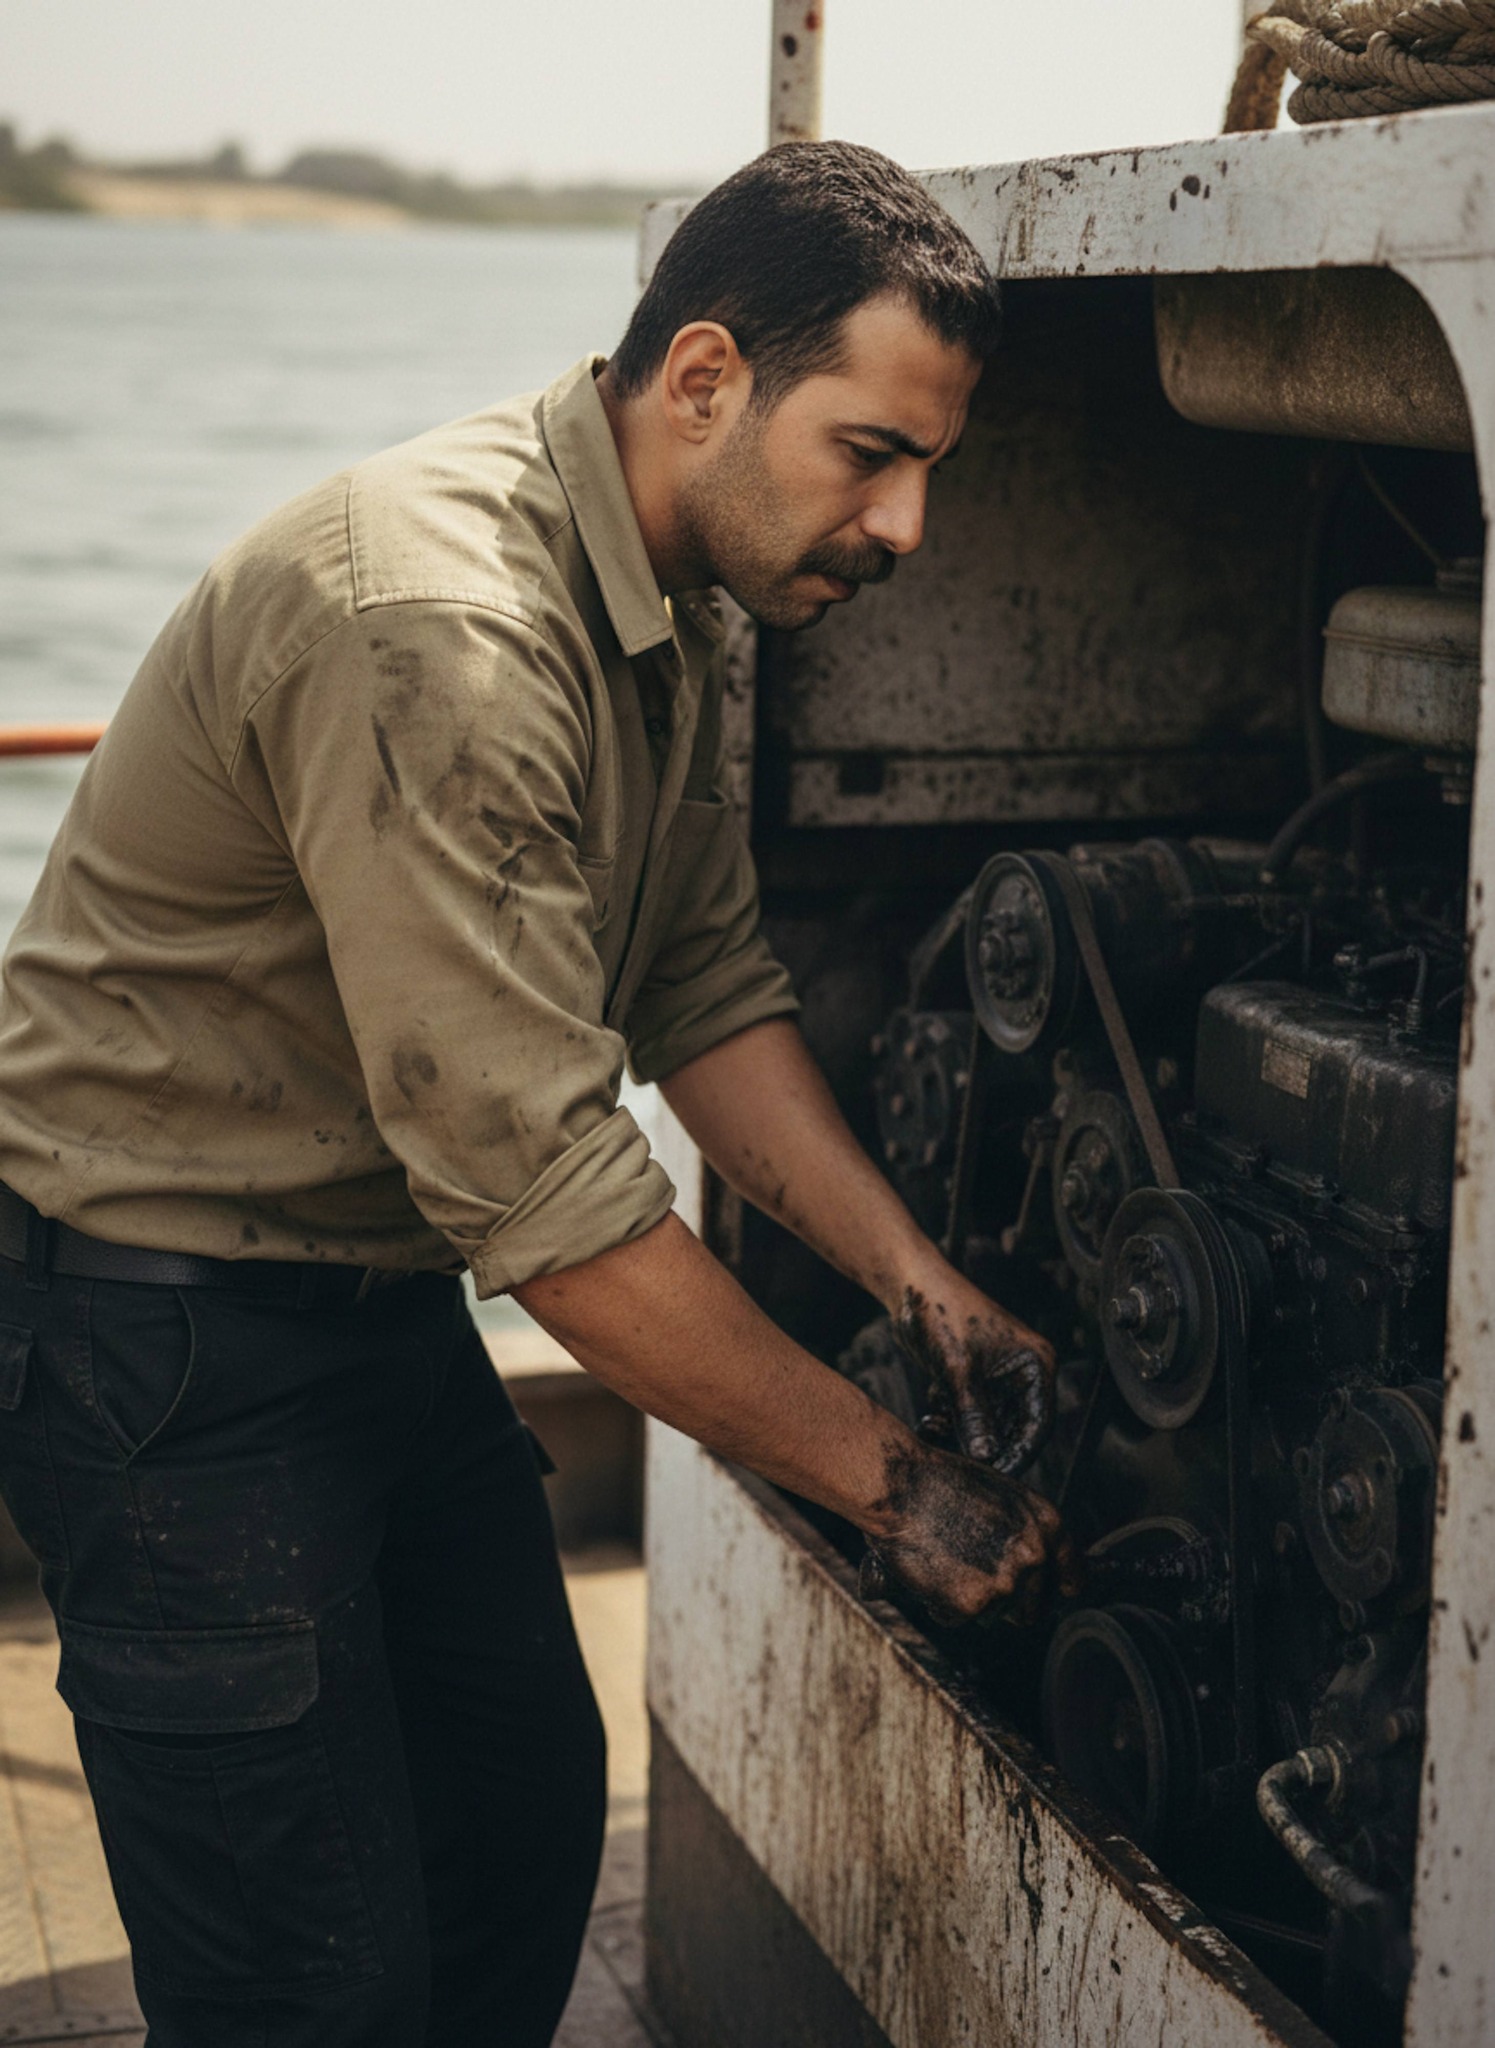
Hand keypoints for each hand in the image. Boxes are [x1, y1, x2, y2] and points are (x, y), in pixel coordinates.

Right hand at [862, 1442, 1080, 1626]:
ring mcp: (1005, 1583)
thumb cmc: (941, 1482)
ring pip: (993, 1617)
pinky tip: (929, 1572)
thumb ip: (1027, 1530)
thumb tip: (1037, 1562)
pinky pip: (955, 1619)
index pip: (1073, 1576)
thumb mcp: (1002, 1495)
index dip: (1057, 1590)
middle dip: (1007, 1604)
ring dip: (971, 1603)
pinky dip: (939, 1605)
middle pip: (1033, 1610)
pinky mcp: (971, 1603)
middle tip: (975, 1579)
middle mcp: (1034, 1556)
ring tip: (945, 1564)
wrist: (900, 1484)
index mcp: (1047, 1525)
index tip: (1049, 1597)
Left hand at [893, 1277, 1054, 1473]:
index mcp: (1035, 1365)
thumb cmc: (940, 1313)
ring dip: (962, 1435)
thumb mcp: (958, 1371)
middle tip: (959, 1466)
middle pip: (1013, 1429)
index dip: (1019, 1454)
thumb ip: (974, 1417)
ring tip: (933, 1431)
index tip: (994, 1477)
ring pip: (988, 1425)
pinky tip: (928, 1421)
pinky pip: (968, 1415)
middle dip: (985, 1446)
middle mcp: (1022, 1373)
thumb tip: (988, 1459)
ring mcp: (996, 1377)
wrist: (908, 1283)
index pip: (1038, 1424)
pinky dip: (950, 1422)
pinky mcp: (972, 1379)